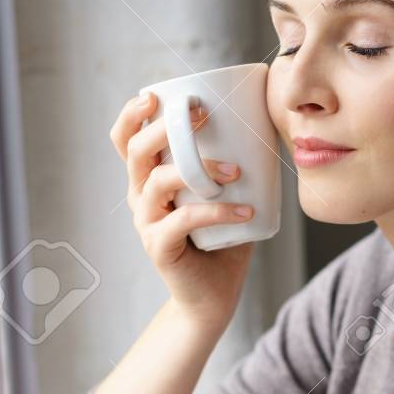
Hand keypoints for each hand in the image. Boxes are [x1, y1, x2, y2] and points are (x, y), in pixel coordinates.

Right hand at [110, 91, 257, 327]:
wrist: (213, 298)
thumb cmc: (222, 243)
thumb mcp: (225, 197)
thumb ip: (235, 167)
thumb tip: (268, 129)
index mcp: (148, 179)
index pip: (126, 139)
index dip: (135, 113)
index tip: (162, 95)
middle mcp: (140, 197)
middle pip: (137, 151)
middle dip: (166, 126)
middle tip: (203, 116)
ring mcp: (146, 223)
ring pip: (159, 180)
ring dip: (200, 168)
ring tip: (236, 172)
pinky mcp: (159, 247)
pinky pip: (184, 220)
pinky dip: (217, 210)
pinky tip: (246, 210)